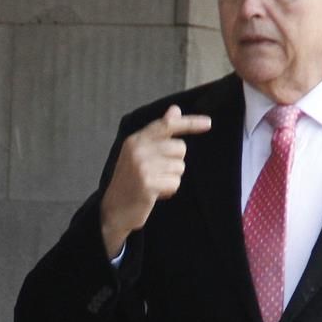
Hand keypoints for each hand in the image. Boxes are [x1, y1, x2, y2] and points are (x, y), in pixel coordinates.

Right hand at [100, 106, 212, 257]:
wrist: (113, 210)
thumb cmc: (130, 181)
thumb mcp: (141, 153)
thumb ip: (159, 133)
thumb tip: (175, 110)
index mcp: (136, 139)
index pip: (167, 125)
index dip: (190, 123)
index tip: (208, 123)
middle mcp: (138, 149)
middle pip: (179, 148)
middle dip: (175, 162)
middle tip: (158, 173)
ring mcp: (142, 166)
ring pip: (179, 167)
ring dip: (171, 178)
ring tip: (154, 184)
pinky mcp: (148, 183)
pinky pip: (175, 183)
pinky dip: (169, 191)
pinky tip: (155, 194)